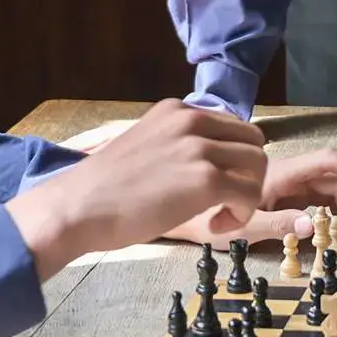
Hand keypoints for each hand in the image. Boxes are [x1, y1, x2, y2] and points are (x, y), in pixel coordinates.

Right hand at [5, 99, 267, 275]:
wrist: (78, 207)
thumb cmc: (103, 188)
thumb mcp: (145, 145)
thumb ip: (175, 144)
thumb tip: (203, 160)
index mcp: (176, 110)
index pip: (231, 126)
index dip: (231, 159)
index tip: (213, 185)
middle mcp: (192, 120)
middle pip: (253, 142)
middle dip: (247, 174)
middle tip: (225, 203)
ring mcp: (200, 148)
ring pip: (258, 165)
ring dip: (247, 195)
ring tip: (220, 216)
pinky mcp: (206, 179)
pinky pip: (249, 194)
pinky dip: (241, 214)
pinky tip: (215, 226)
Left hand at [162, 147, 336, 244]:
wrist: (173, 211)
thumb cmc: (202, 219)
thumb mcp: (242, 228)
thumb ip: (278, 224)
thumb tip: (312, 227)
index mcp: (277, 174)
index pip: (327, 162)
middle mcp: (282, 173)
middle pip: (331, 179)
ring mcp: (280, 183)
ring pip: (323, 190)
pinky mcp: (275, 194)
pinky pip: (309, 198)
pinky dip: (323, 214)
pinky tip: (323, 234)